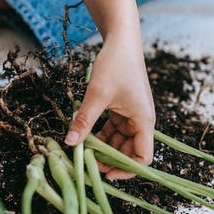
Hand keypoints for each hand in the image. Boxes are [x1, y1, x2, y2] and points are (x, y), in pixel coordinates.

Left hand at [65, 31, 154, 178]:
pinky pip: (112, 131)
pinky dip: (99, 136)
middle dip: (109, 160)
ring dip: (102, 148)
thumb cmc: (116, 64)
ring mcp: (131, 117)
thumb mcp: (97, 95)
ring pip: (118, 143)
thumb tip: (69, 143)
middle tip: (85, 162)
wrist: (121, 40)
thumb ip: (84, 121)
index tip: (105, 173)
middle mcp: (141, 122)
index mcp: (144, 121)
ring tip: (81, 149)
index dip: (127, 170)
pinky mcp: (122, 111)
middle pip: (129, 153)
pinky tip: (83, 136)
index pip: (143, 158)